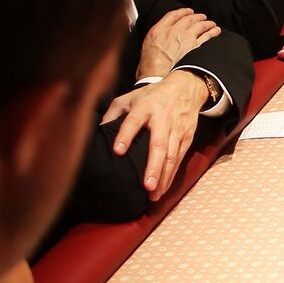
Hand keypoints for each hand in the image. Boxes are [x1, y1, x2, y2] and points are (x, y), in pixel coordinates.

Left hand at [101, 70, 208, 199]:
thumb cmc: (152, 95)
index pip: (134, 121)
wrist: (186, 88)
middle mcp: (163, 119)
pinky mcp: (187, 137)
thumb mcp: (129, 97)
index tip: (117, 151)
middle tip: (147, 186)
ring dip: (164, 176)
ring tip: (154, 194)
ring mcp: (178, 129)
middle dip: (154, 166)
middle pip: (159, 145)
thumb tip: (96, 133)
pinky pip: (179, 158)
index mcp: (146, 107)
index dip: (126, 135)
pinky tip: (163, 188)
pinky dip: (172, 174)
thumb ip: (112, 114)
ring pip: (172, 155)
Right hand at [136, 8, 220, 78]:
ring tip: (211, 23)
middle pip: (188, 18)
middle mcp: (173, 31)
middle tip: (202, 16)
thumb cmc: (149, 62)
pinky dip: (212, 32)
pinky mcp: (194, 47)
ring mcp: (185, 38)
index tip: (187, 11)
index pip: (173, 15)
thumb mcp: (147, 42)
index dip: (182, 11)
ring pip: (199, 25)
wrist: (156, 73)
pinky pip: (206, 36)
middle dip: (196, 16)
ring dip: (206, 22)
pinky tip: (216, 30)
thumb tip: (164, 30)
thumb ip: (157, 33)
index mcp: (160, 29)